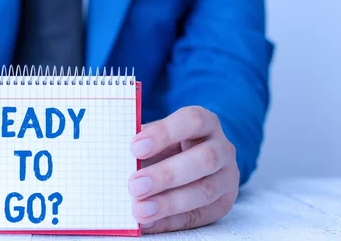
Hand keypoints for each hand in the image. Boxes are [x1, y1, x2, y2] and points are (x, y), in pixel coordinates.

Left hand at [128, 106, 238, 232]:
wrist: (194, 159)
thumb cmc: (169, 144)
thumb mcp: (158, 136)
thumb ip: (142, 143)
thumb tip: (115, 156)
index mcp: (206, 122)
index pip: (192, 121)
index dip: (165, 133)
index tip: (135, 148)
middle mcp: (222, 148)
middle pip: (204, 159)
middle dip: (167, 175)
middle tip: (134, 186)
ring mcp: (227, 177)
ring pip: (206, 191)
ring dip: (170, 203)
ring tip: (140, 210)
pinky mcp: (224, 203)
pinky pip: (201, 216)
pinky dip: (172, 220)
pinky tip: (150, 223)